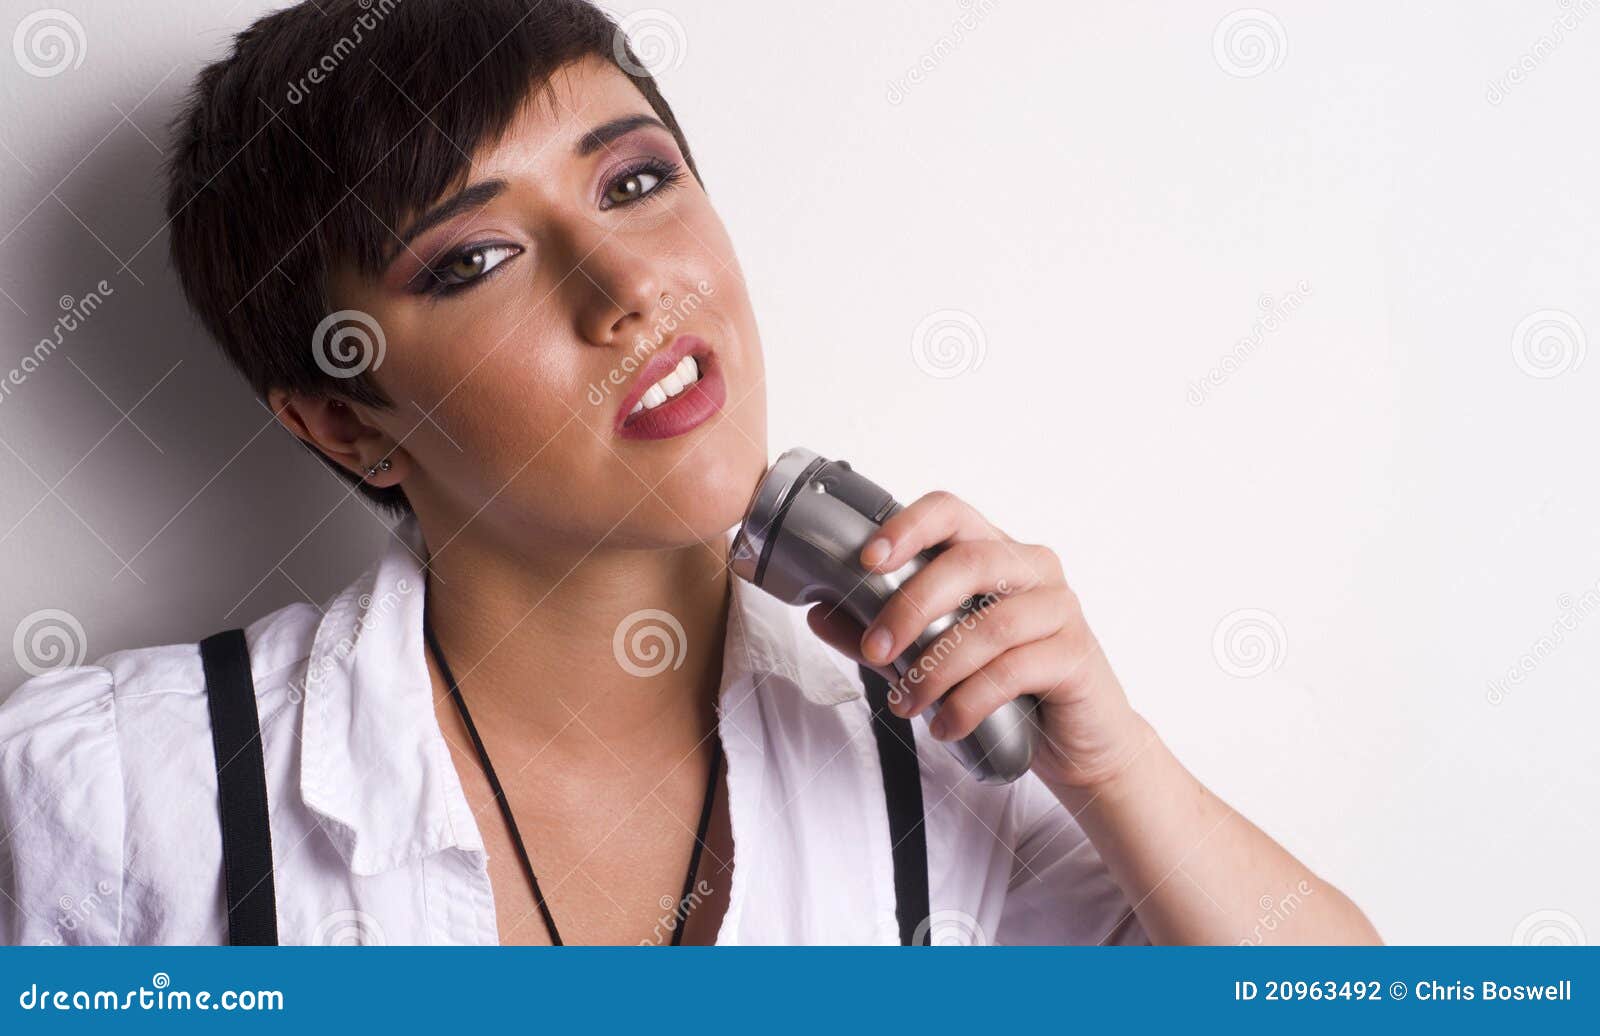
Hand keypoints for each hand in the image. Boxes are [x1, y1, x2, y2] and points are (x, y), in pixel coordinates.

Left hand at [803, 490, 1147, 790]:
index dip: (906, 527)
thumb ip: (882, 635)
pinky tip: (945, 726)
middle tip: (876, 649)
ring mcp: (1060, 609)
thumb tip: (818, 613)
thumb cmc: (1009, 686)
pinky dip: (968, 702)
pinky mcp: (1076, 655)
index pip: (950, 512)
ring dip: (934, 669)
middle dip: (910, 607)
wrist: (1079, 740)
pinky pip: (1013, 671)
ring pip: (989, 625)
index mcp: (995, 552)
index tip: (867, 561)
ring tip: (904, 705)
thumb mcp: (936, 656)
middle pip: (967, 562)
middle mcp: (1032, 568)